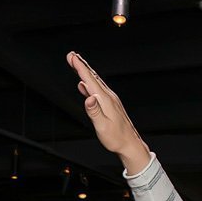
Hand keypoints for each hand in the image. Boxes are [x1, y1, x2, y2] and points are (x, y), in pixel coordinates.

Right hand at [66, 51, 150, 173]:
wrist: (130, 145)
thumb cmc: (116, 139)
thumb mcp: (103, 127)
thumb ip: (95, 112)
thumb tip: (88, 97)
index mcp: (105, 100)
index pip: (90, 81)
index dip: (80, 68)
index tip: (72, 57)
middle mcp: (109, 97)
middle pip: (93, 78)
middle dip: (82, 66)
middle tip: (72, 55)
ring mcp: (111, 100)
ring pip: (96, 83)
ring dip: (86, 73)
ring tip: (77, 65)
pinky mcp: (111, 105)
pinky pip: (98, 90)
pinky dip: (90, 85)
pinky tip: (84, 85)